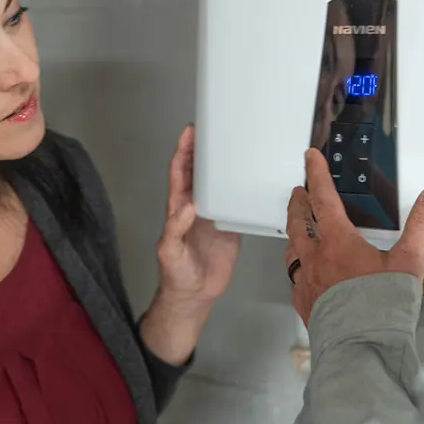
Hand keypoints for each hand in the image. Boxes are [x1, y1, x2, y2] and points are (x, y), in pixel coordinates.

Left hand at [142, 125, 240, 363]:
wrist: (195, 296)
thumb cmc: (176, 275)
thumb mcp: (169, 252)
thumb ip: (174, 229)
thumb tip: (188, 206)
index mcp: (178, 208)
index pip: (179, 173)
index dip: (183, 151)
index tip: (190, 131)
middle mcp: (196, 206)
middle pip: (200, 171)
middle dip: (205, 149)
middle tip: (217, 127)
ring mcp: (214, 215)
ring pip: (219, 183)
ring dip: (225, 166)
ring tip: (239, 145)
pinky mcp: (230, 227)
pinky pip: (237, 203)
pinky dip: (243, 189)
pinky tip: (254, 177)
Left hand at [285, 148, 423, 324]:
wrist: (361, 348)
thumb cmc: (382, 304)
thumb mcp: (409, 262)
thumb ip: (421, 226)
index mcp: (337, 241)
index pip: (322, 198)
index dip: (316, 175)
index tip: (309, 157)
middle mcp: (315, 258)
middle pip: (299, 222)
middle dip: (298, 203)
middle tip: (298, 192)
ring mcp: (306, 282)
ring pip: (292, 250)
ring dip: (294, 234)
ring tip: (298, 228)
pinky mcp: (305, 304)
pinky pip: (296, 278)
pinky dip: (298, 266)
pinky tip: (305, 273)